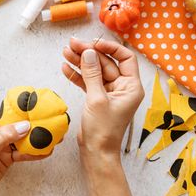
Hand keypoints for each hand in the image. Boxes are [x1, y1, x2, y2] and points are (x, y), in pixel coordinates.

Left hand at [0, 116, 46, 195]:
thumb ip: (5, 136)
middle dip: (32, 127)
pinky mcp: (7, 158)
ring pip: (21, 140)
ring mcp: (1, 147)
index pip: (7, 115)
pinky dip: (33, 153)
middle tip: (50, 125)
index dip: (22, 113)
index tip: (38, 111)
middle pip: (17, 127)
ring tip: (52, 139)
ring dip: (35, 141)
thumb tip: (24, 125)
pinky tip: (44, 152)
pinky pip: (22, 153)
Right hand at [62, 37, 143, 159]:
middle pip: (106, 62)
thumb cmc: (103, 130)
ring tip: (65, 52)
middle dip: (88, 53)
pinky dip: (77, 75)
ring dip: (80, 62)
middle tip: (72, 44)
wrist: (96, 152)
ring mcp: (109, 93)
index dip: (110, 48)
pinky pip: (87, 82)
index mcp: (131, 86)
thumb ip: (92, 74)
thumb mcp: (97, 99)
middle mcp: (122, 87)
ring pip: (94, 71)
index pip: (125, 58)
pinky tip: (65, 67)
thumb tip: (89, 52)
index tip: (94, 43)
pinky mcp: (97, 99)